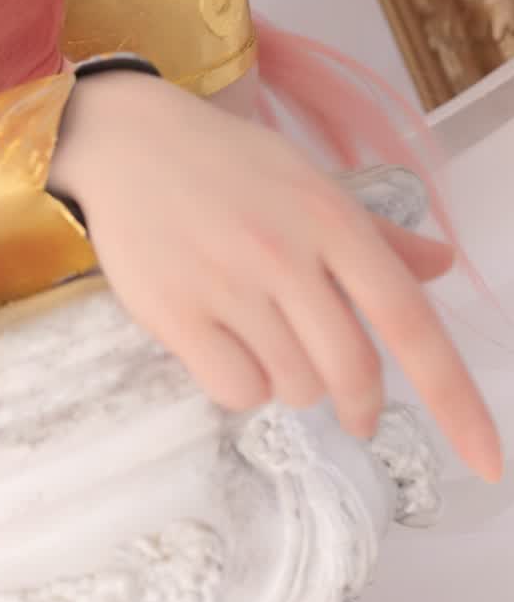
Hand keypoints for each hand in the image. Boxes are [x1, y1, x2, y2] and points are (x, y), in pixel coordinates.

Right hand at [51, 71, 503, 483]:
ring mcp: (228, 284)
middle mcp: (286, 253)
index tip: (488, 461)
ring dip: (291, 380)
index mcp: (332, 218)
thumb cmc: (225, 161)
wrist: (125, 140)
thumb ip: (375, 235)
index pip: (410, 322)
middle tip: (350, 401)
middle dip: (360, 401)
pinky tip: (225, 345)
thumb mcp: (308, 181)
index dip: (456, 400)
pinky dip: (242, 384)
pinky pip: (236, 389)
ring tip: (262, 334)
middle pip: (352, 370)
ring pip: (293, 386)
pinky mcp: (175, 311)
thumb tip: (441, 266)